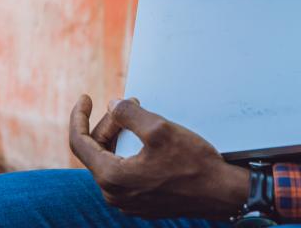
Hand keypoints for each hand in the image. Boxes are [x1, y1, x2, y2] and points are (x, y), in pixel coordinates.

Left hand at [69, 95, 249, 218]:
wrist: (221, 193)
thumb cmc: (193, 164)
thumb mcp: (159, 129)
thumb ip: (128, 114)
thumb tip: (112, 105)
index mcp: (112, 177)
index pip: (79, 142)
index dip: (78, 116)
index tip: (85, 97)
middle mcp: (114, 195)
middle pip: (97, 150)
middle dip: (110, 123)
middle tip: (130, 105)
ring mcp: (128, 201)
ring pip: (111, 160)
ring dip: (120, 137)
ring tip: (140, 118)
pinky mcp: (141, 202)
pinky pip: (124, 172)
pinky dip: (129, 152)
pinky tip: (146, 140)